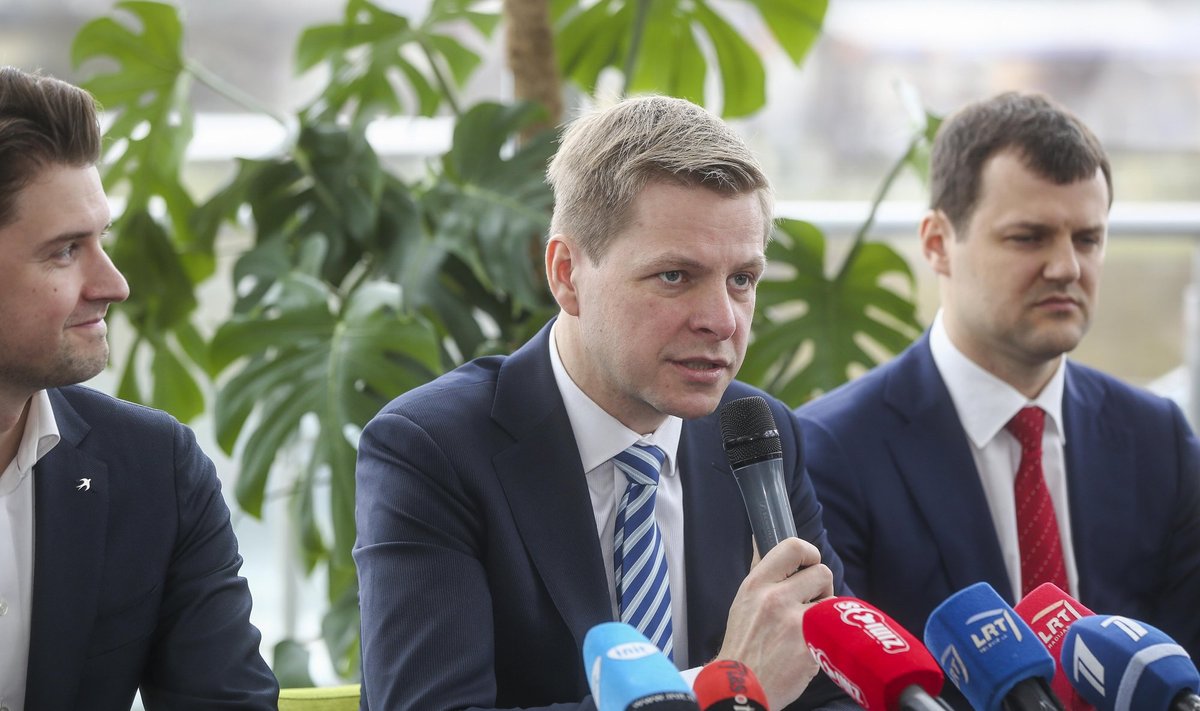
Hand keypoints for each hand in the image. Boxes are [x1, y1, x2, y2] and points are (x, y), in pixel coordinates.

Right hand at [715, 537, 833, 709]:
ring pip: (832, 600)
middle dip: (821, 587)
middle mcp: (775, 598)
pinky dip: (827, 637)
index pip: (792, 547)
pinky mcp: (811, 646)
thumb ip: (761, 572)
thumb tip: (761, 538)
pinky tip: (811, 647)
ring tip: (811, 626)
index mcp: (756, 584)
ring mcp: (795, 623)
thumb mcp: (744, 601)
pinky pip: (833, 629)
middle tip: (810, 603)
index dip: (809, 553)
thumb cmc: (742, 645)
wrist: (740, 687)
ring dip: (826, 612)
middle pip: (821, 572)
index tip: (809, 564)